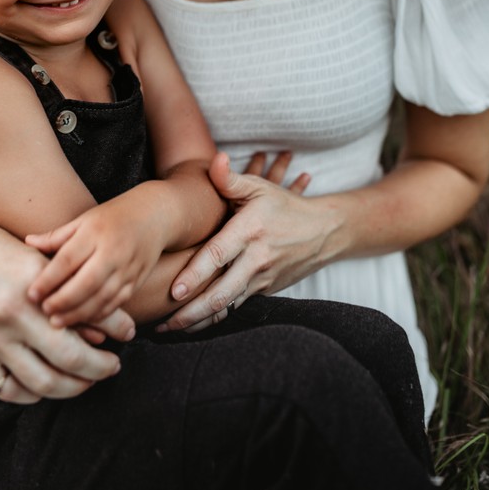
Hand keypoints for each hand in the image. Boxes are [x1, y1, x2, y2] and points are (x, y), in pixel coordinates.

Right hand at [0, 228, 134, 403]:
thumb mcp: (44, 264)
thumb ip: (80, 298)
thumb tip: (122, 331)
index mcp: (28, 295)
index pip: (76, 345)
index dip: (104, 359)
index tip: (117, 355)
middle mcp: (5, 322)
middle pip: (61, 371)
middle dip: (93, 376)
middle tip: (108, 369)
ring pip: (37, 388)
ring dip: (68, 389)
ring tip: (82, 378)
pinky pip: (6, 391)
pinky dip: (31, 393)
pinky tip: (46, 382)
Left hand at [26, 193, 163, 325]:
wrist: (156, 215)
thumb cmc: (114, 216)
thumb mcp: (84, 219)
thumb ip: (57, 236)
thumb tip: (28, 243)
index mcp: (96, 232)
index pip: (68, 259)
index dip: (48, 279)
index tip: (31, 293)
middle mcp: (113, 251)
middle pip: (86, 282)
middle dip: (63, 301)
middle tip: (43, 310)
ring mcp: (128, 268)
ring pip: (102, 298)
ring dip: (79, 313)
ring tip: (57, 322)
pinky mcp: (137, 281)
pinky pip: (117, 303)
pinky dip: (99, 315)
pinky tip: (82, 321)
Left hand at [156, 152, 338, 332]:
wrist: (325, 232)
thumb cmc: (284, 207)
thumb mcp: (260, 187)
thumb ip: (231, 179)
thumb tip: (214, 160)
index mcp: (250, 231)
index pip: (218, 256)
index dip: (196, 274)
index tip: (174, 291)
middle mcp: (256, 259)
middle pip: (221, 293)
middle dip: (191, 312)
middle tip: (163, 323)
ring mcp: (262, 279)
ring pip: (227, 307)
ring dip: (199, 321)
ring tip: (170, 329)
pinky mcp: (265, 291)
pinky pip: (236, 307)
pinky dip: (215, 319)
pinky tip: (194, 326)